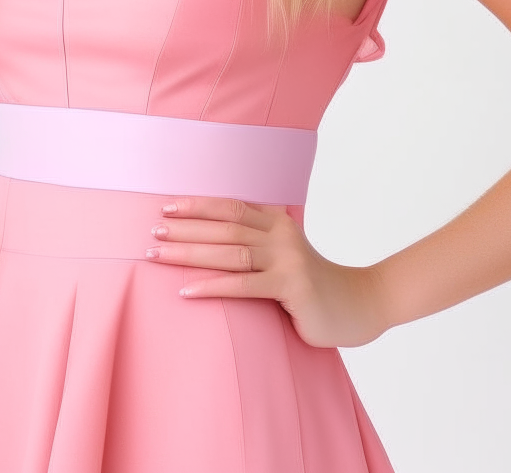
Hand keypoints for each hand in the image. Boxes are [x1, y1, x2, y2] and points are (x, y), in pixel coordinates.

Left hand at [145, 196, 387, 348]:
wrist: (358, 306)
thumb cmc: (312, 285)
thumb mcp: (285, 256)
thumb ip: (258, 244)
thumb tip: (210, 241)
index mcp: (277, 221)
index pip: (231, 205)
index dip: (198, 205)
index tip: (167, 206)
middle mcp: (281, 234)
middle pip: (224, 226)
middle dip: (185, 228)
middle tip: (152, 230)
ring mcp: (287, 259)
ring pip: (229, 251)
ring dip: (189, 253)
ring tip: (158, 256)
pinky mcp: (291, 286)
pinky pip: (243, 285)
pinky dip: (212, 286)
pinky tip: (186, 290)